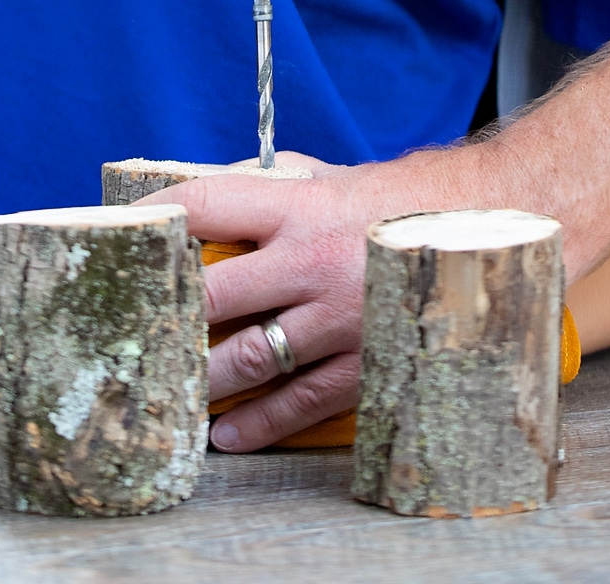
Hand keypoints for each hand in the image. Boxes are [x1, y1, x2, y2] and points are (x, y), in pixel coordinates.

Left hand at [144, 142, 505, 450]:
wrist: (483, 226)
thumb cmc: (394, 198)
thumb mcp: (327, 176)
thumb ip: (265, 187)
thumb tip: (200, 195)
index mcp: (299, 206)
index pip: (208, 204)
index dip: (159, 216)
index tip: (126, 234)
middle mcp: (313, 261)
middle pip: (215, 294)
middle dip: (169, 315)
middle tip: (131, 333)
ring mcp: (340, 317)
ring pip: (250, 357)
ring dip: (203, 379)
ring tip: (168, 392)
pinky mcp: (365, 359)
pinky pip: (301, 399)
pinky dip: (259, 422)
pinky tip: (227, 433)